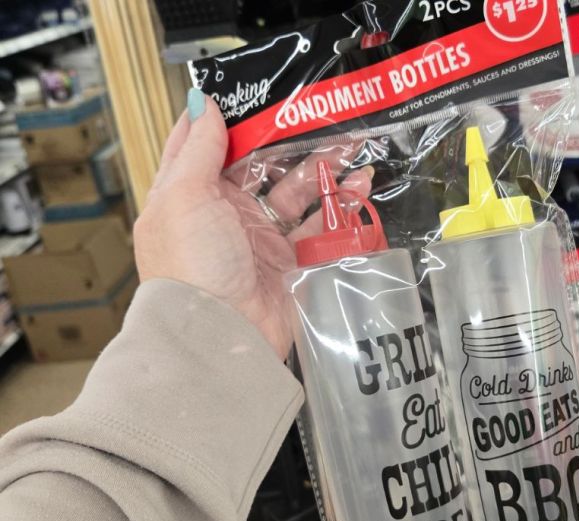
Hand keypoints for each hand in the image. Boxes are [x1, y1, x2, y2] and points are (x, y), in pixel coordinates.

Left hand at [134, 89, 373, 358]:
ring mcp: (256, 238)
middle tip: (322, 116)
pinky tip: (359, 189)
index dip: (229, 118)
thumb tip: (201, 102)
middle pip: (258, 166)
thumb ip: (198, 149)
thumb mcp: (185, 196)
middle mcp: (221, 214)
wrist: (222, 336)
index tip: (258, 94)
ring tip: (353, 146)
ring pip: (294, 193)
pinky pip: (316, 227)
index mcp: (187, 194)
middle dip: (290, 141)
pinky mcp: (287, 262)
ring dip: (323, 171)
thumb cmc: (192, 266)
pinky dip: (339, 209)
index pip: (205, 145)